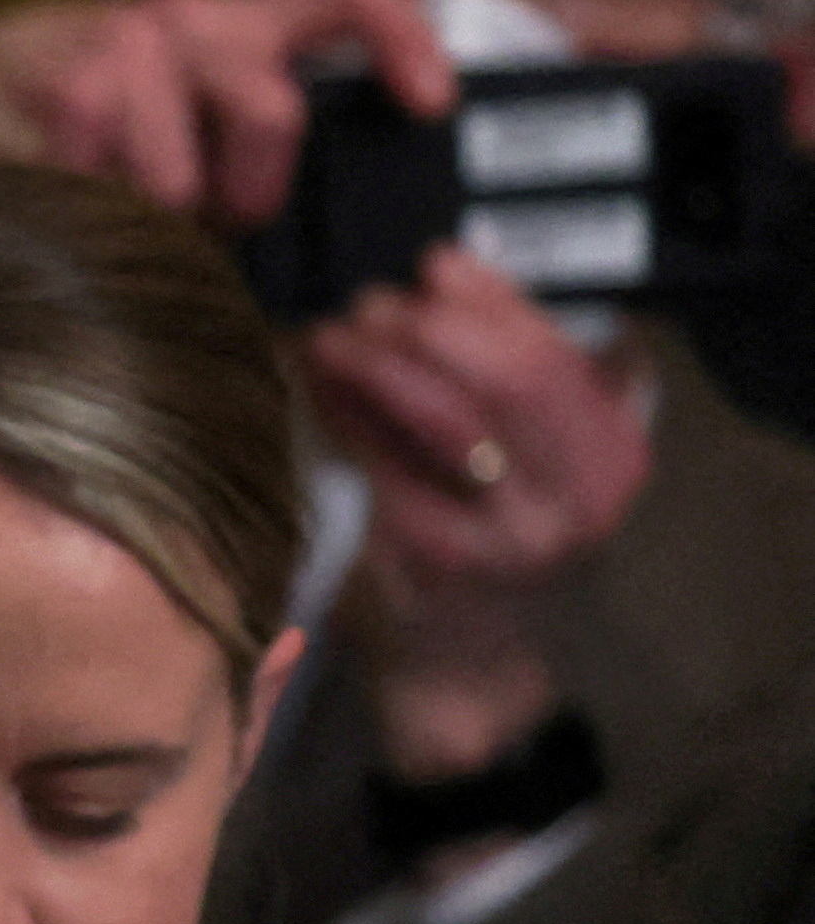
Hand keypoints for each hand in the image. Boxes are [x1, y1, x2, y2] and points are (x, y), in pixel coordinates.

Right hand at [0, 0, 455, 223]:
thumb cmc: (62, 121)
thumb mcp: (171, 106)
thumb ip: (238, 132)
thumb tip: (317, 227)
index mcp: (235, 15)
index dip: (406, 47)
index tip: (430, 109)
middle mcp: (188, 12)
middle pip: (272, 115)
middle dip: (248, 195)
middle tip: (215, 221)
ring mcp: (121, 42)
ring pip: (179, 173)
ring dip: (151, 217)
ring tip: (118, 208)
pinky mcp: (61, 80)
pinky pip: (104, 183)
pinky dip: (86, 209)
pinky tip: (61, 193)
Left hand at [310, 244, 651, 777]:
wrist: (460, 662)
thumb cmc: (482, 538)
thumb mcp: (524, 453)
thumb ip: (503, 375)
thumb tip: (441, 274)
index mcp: (610, 456)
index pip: (555, 355)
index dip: (491, 301)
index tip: (435, 261)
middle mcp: (577, 499)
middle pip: (510, 380)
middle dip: (431, 329)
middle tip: (368, 305)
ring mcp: (509, 537)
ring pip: (446, 420)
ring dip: (380, 363)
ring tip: (330, 335)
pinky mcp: (435, 563)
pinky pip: (385, 468)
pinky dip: (344, 417)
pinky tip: (313, 388)